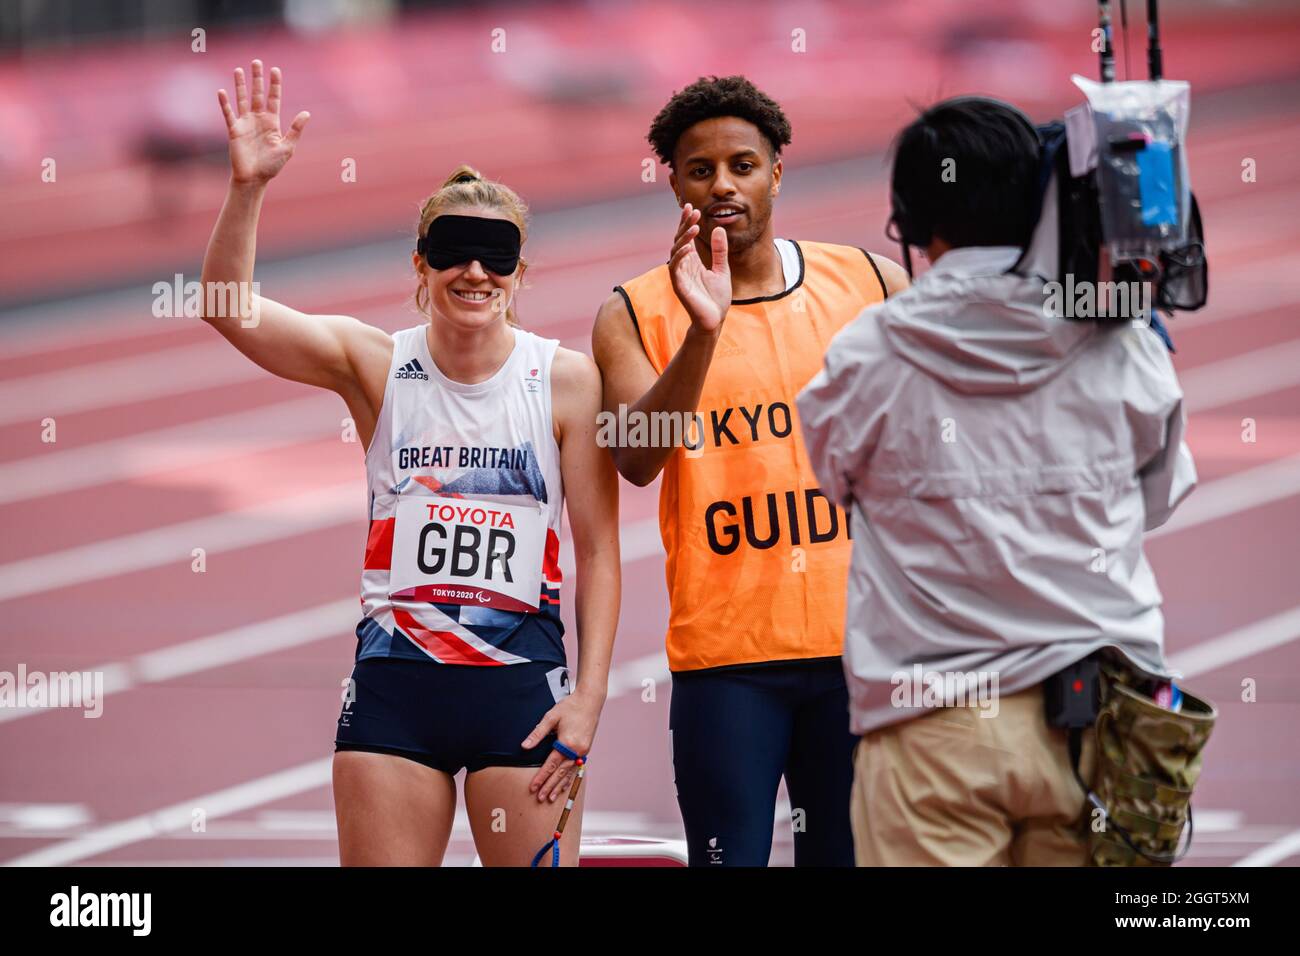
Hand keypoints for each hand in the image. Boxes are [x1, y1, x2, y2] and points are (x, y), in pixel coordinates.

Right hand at [216, 60, 309, 185]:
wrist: (254, 178)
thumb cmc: (272, 165)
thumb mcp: (287, 147)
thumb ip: (295, 130)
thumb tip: (307, 113)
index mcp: (272, 122)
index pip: (273, 99)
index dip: (274, 84)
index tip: (275, 69)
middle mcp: (258, 119)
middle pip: (258, 94)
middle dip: (257, 78)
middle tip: (256, 61)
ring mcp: (245, 123)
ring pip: (243, 99)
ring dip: (240, 85)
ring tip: (238, 70)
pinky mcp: (234, 130)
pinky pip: (228, 114)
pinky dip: (225, 103)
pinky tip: (222, 92)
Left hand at [522, 690, 602, 802]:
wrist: (590, 700)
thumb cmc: (570, 706)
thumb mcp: (551, 717)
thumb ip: (537, 733)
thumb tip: (524, 747)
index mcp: (567, 743)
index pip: (551, 765)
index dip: (541, 777)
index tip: (532, 788)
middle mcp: (577, 750)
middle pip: (561, 773)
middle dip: (549, 786)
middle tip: (540, 799)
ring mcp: (583, 751)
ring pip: (569, 773)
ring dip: (559, 786)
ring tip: (550, 797)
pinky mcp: (585, 750)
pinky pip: (576, 768)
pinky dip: (569, 778)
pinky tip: (564, 785)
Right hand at [669, 203, 730, 332]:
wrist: (715, 320)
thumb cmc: (716, 298)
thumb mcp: (722, 269)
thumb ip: (719, 251)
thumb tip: (718, 229)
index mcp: (692, 261)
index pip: (686, 237)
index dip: (687, 222)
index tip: (691, 207)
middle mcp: (683, 266)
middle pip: (679, 240)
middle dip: (684, 225)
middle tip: (693, 211)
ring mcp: (679, 276)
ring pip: (675, 251)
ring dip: (683, 238)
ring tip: (694, 227)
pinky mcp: (679, 286)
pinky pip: (675, 268)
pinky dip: (680, 256)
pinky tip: (688, 246)